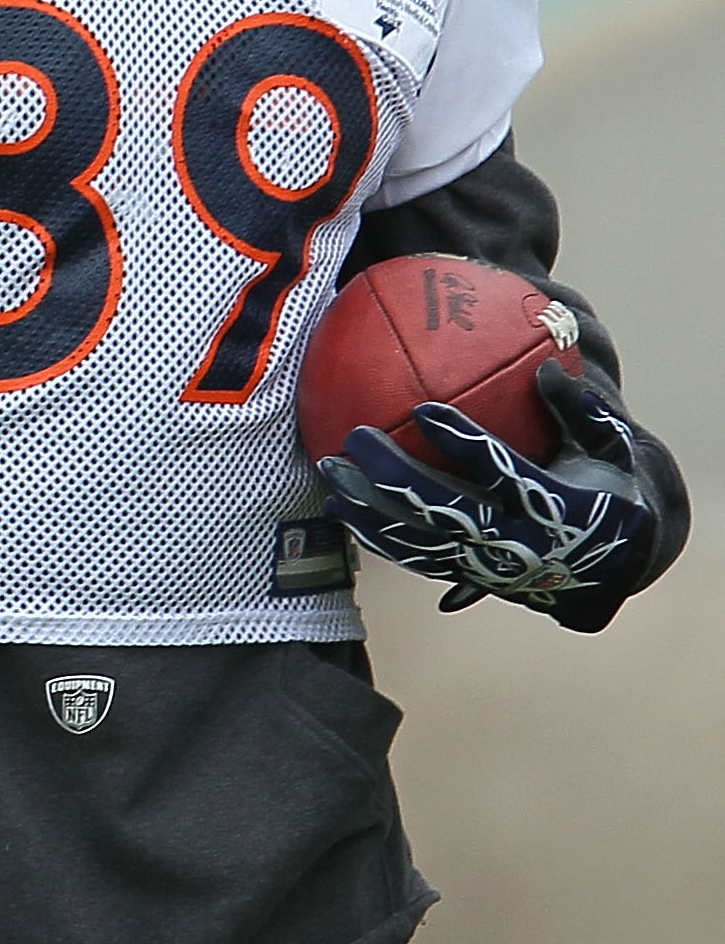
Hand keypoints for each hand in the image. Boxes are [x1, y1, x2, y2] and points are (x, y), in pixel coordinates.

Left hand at [318, 364, 674, 632]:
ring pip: (419, 539)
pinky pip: (414, 557)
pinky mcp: (468, 575)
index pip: (503, 472)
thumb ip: (582, 411)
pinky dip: (374, 533)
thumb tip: (547, 368)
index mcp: (557, 506)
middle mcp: (520, 542)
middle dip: (395, 474)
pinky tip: (337, 504)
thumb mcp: (612, 448)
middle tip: (356, 436)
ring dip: (368, 507)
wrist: (615, 566)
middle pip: (446, 509)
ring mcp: (490, 565)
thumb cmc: (609, 486)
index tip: (423, 408)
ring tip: (328, 468)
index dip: (463, 443)